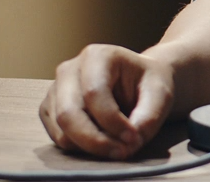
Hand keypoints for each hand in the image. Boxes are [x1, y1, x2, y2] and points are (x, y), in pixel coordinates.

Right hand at [39, 44, 174, 159]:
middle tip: (122, 153)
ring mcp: (55, 90)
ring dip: (90, 147)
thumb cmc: (148, 84)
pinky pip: (58, 138)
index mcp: (97, 55)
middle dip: (96, 141)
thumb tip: (130, 142)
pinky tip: (103, 141)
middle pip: (69, 114)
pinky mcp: (49, 110)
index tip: (134, 139)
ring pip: (62, 131)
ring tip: (117, 146)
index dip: (113, 122)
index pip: (94, 93)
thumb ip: (149, 116)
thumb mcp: (160, 94)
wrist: (137, 83)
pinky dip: (80, 147)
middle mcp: (69, 69)